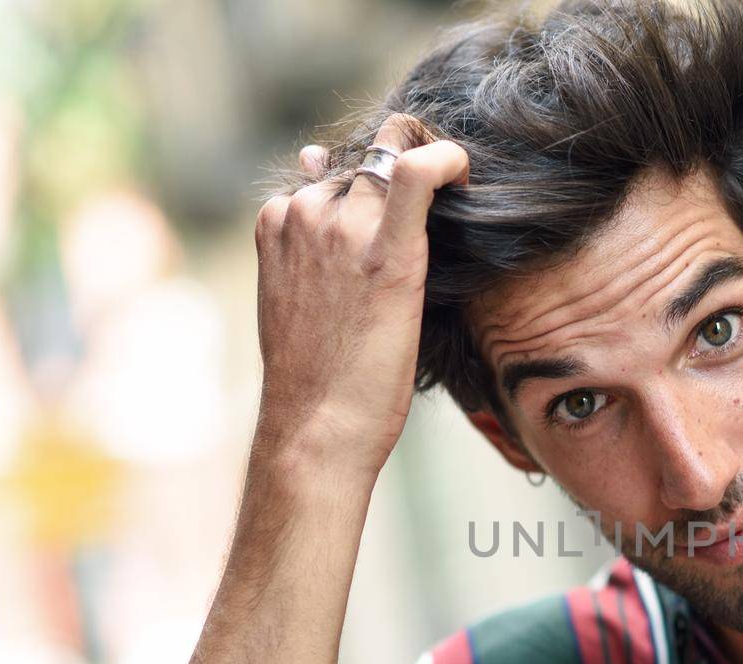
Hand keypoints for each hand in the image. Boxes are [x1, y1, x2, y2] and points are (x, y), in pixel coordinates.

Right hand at [252, 113, 469, 476]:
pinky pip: (417, 172)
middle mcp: (304, 211)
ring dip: (424, 186)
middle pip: (367, 168)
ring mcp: (339, 227)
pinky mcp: (385, 252)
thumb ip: (308, 231)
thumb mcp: (298, 294)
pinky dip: (446, 159)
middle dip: (399, 190)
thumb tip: (313, 157)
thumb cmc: (316, 373)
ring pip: (392, 168)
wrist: (316, 427)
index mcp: (278, 219)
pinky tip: (464, 172)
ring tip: (447, 231)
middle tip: (433, 232)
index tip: (400, 213)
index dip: (373, 188)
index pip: (335, 173)